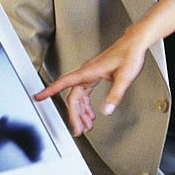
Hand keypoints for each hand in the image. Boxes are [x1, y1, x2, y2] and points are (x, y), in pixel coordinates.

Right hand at [34, 29, 148, 135]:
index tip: (38, 97)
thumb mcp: (124, 77)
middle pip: (73, 96)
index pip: (64, 83)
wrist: (135, 44)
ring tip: (86, 125)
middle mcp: (86, 73)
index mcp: (88, 72)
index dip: (50, 90)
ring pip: (79, 96)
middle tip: (78, 130)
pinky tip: (91, 112)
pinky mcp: (96, 75)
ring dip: (81, 111)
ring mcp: (91, 74)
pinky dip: (87, 104)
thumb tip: (106, 111)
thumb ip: (115, 95)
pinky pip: (86, 92)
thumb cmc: (130, 54)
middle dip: (74, 115)